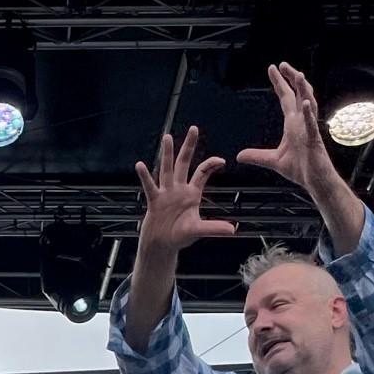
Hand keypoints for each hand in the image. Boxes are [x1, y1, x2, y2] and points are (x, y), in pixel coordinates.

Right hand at [135, 126, 236, 259]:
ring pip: (167, 169)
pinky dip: (145, 176)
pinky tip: (140, 165)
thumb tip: (233, 230)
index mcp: (191, 193)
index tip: (222, 160)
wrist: (161, 245)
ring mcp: (165, 193)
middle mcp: (178, 189)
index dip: (211, 164)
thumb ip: (213, 228)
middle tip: (194, 128)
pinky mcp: (154, 200)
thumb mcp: (198, 231)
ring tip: (167, 137)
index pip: (202, 172)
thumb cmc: (179, 236)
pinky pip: (150, 186)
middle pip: (184, 163)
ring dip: (168, 154)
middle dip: (189, 146)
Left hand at [236, 62, 336, 191]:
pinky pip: (312, 125)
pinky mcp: (314, 140)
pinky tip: (306, 104)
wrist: (314, 181)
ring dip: (304, 90)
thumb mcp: (272, 161)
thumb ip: (257, 156)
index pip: (286, 98)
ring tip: (298, 75)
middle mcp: (302, 122)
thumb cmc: (300, 169)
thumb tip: (239, 155)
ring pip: (309, 104)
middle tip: (282, 64)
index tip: (273, 68)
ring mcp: (309, 129)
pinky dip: (309, 114)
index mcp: (293, 124)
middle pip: (298, 94)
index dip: (280, 83)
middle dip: (291, 78)